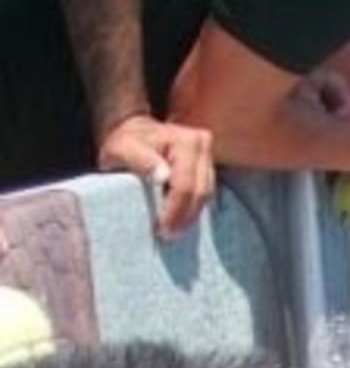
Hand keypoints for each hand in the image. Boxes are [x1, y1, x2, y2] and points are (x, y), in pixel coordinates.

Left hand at [98, 113, 215, 237]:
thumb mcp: (123, 148)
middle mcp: (202, 145)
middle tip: (167, 235)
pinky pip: (206, 195)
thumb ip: (141, 160)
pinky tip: (178, 219)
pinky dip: (192, 209)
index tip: (161, 230)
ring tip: (172, 229)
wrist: (133, 132)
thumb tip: (163, 176)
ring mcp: (208, 156)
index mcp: (185, 141)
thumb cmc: (125, 142)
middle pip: (200, 193)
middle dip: (184, 217)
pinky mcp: (208, 167)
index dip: (175, 211)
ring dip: (189, 216)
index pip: (186, 185)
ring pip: (206, 196)